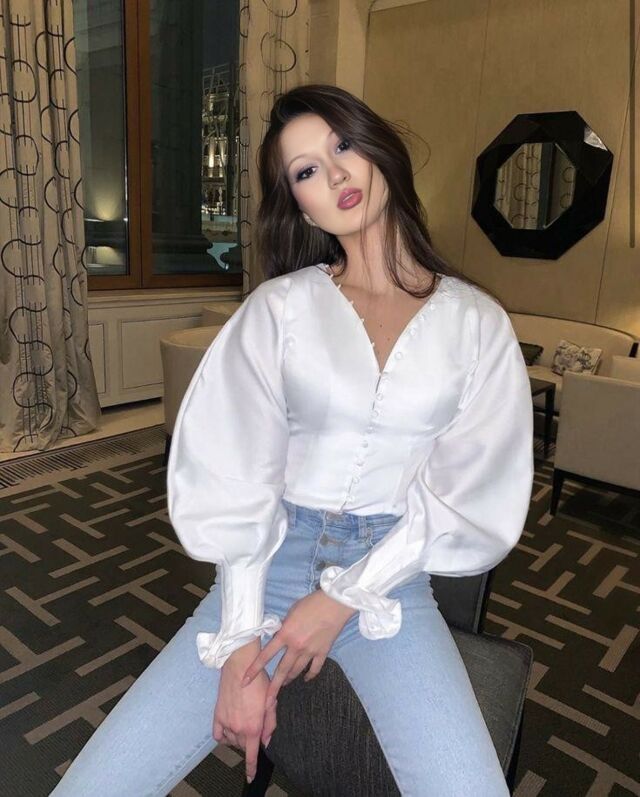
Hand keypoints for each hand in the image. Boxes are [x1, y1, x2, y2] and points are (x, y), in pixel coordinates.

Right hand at [214, 639, 275, 783]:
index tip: (250, 777)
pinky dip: (224, 735)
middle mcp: (238, 729)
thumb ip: (271, 724)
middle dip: (249, 741)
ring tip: (244, 721)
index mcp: (253, 727)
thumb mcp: (271, 702)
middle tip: (254, 724)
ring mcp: (226, 723)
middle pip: (243, 746)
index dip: (251, 768)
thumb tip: (267, 741)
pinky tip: (229, 728)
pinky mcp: (217, 715)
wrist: (240, 667)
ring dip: (238, 737)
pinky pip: (218, 735)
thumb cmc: (258, 682)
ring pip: (232, 741)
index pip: (251, 755)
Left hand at [239, 589, 355, 707]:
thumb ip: (283, 627)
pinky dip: (309, 675)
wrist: (334, 604)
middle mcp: (296, 646)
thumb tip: (278, 635)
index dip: (254, 669)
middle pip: (281, 670)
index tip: (245, 680)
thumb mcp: (291, 612)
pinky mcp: (323, 652)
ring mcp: (310, 651)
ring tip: (284, 683)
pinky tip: (306, 679)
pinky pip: (314, 669)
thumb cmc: (311, 603)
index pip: (266, 655)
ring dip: (289, 678)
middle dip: (273, 687)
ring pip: (297, 671)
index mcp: (285, 635)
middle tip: (267, 701)